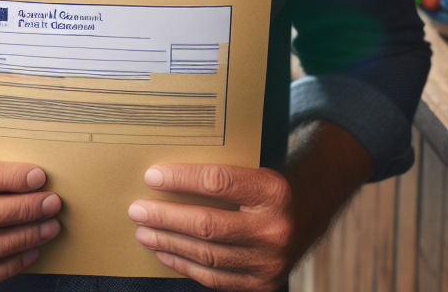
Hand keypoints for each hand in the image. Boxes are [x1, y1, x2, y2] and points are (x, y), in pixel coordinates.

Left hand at [128, 163, 297, 290]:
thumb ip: (222, 172)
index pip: (219, 183)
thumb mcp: (257, 166)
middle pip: (208, 224)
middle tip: (137, 209)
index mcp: (274, 190)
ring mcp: (270, 263)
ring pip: (207, 255)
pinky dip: (185, 265)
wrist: (310, 211)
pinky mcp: (262, 285)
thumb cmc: (270, 184)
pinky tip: (165, 252)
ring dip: (169, 243)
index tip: (152, 176)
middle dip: (166, 217)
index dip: (182, 179)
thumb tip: (168, 172)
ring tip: (143, 231)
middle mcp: (275, 229)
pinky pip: (215, 278)